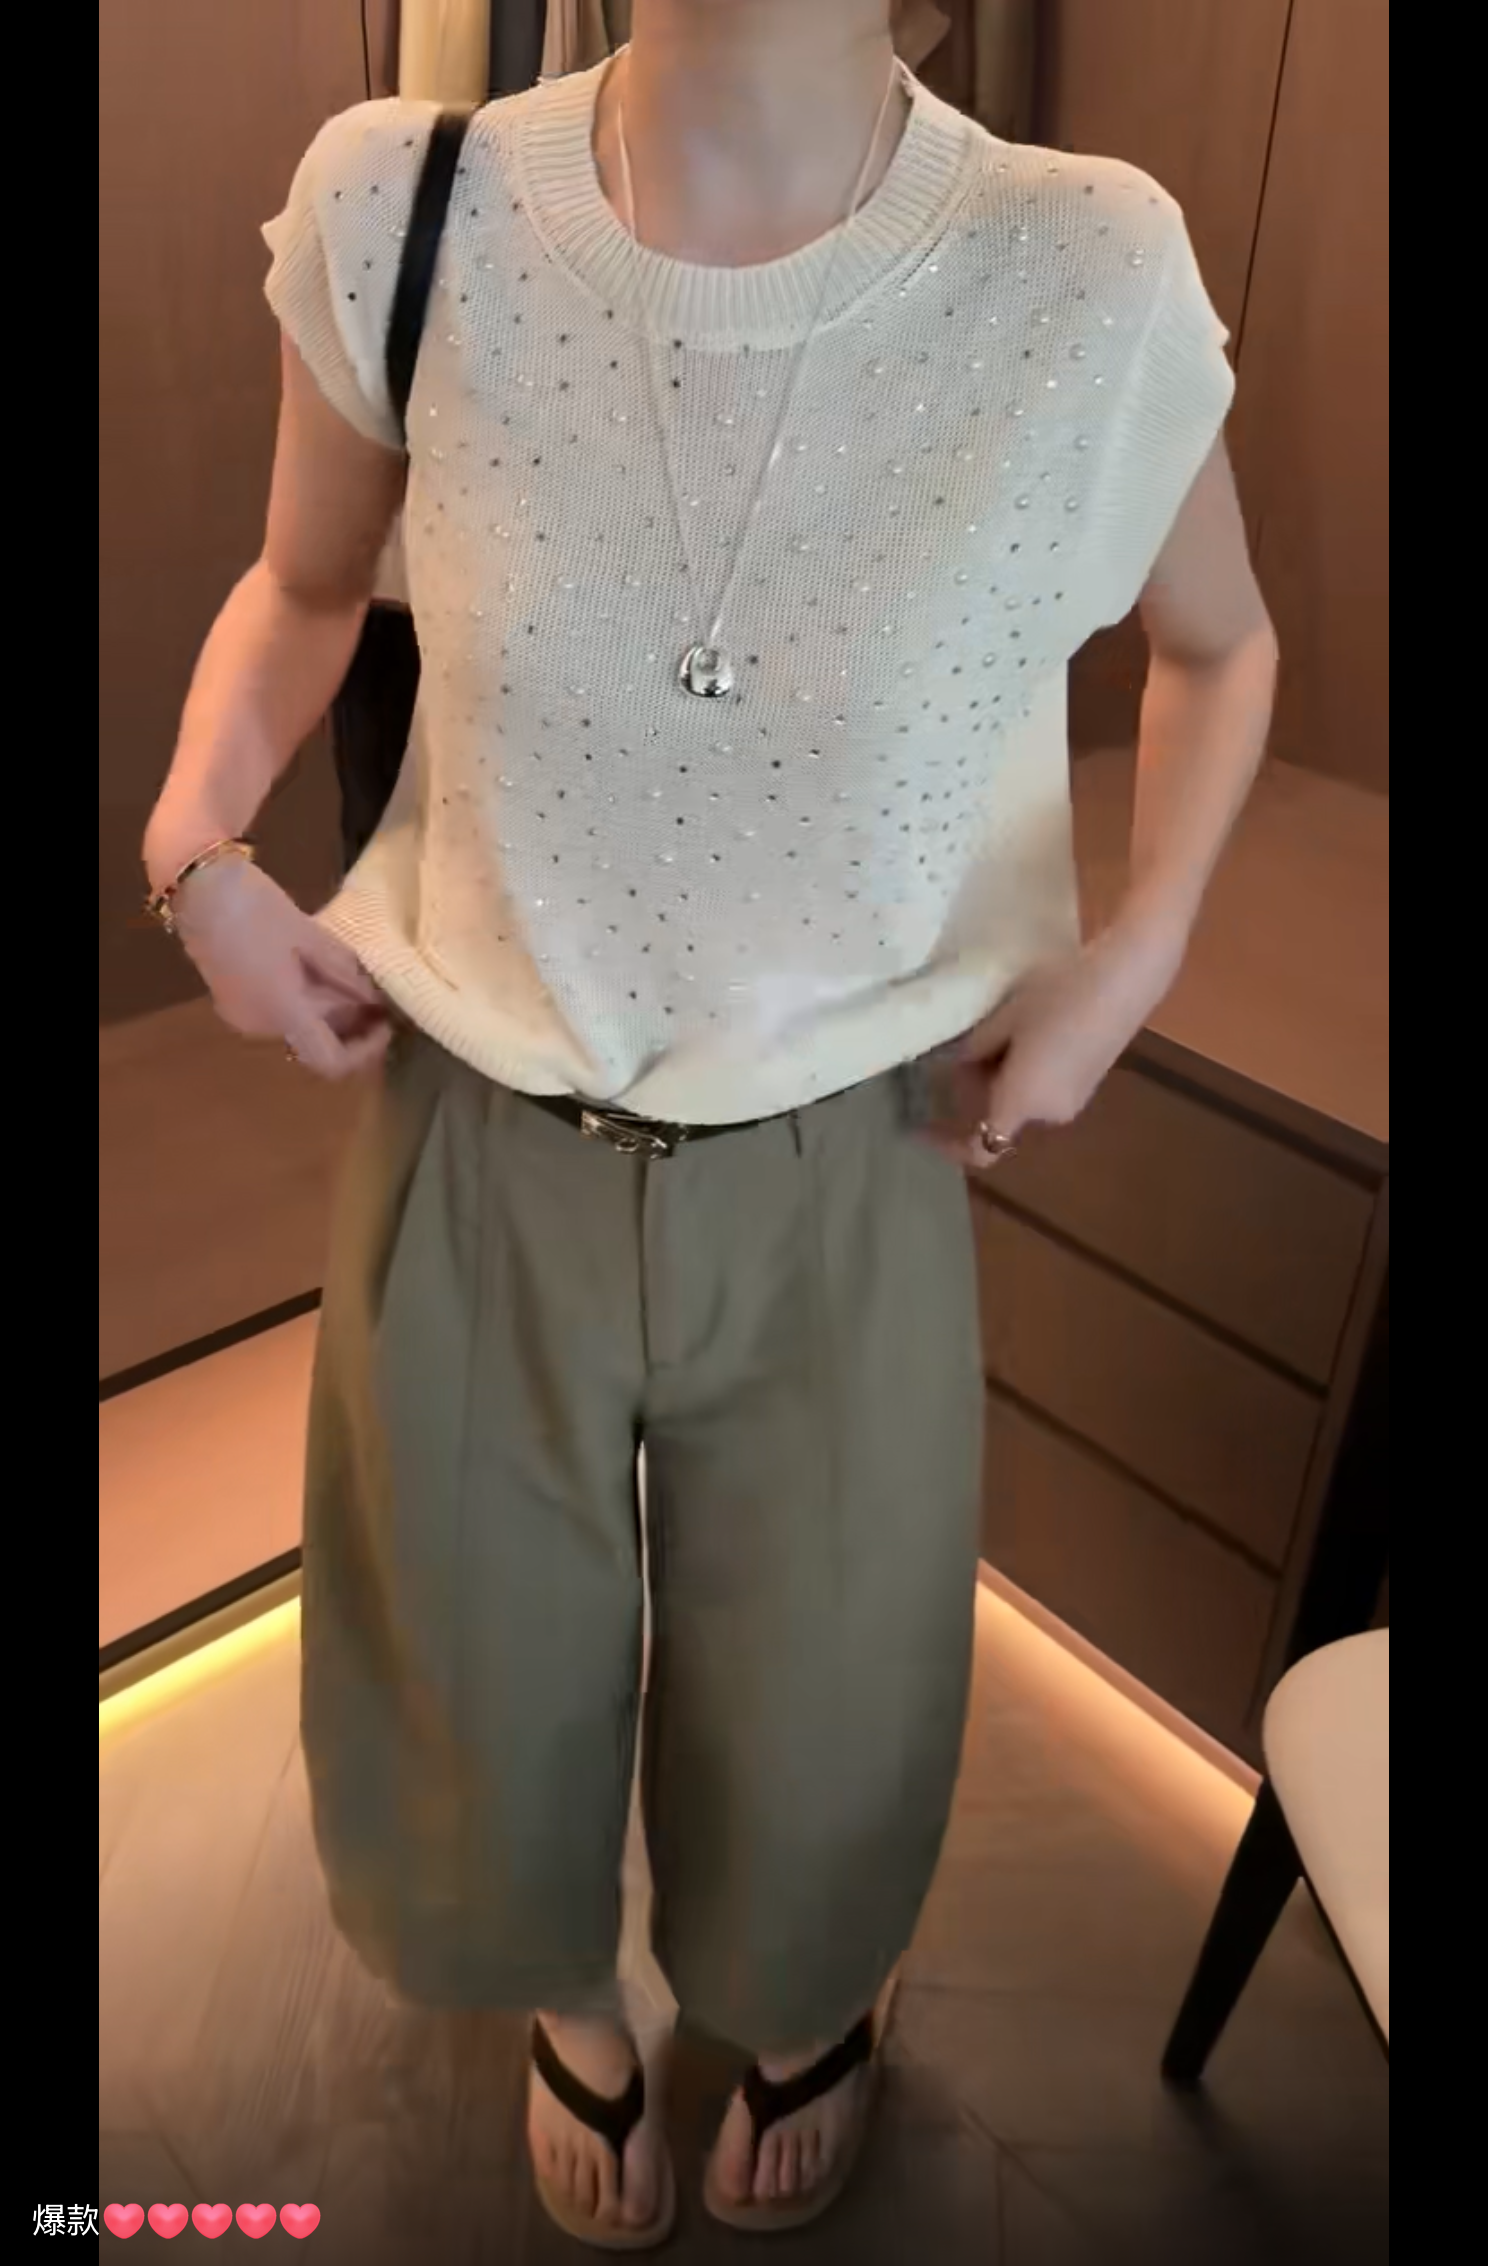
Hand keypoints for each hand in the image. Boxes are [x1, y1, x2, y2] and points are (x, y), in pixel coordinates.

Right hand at [170, 855, 391, 1079]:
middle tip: (376, 991)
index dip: (364, 1051)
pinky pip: (279, 1012)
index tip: (385, 1022)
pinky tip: (315, 968)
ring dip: (328, 1009)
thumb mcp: (308, 935)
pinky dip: (304, 999)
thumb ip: (344, 972)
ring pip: (298, 1025)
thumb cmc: (254, 906)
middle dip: (350, 1020)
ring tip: (351, 976)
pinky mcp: (233, 1000)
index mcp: (281, 1013)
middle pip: (316, 1040)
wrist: (196, 882)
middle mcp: (260, 1026)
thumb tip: (375, 999)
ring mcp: (241, 1015)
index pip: (330, 1061)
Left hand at [930, 919, 1186, 1170]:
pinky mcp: (1089, 1080)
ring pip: (1020, 1097)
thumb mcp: (1003, 1018)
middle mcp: (1050, 1113)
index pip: (981, 1149)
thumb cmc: (1059, 996)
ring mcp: (1074, 1099)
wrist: (1126, 977)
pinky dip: (1024, 1069)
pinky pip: (1043, 1086)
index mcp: (1023, 1102)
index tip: (921, 1126)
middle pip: (998, 1114)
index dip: (947, 1145)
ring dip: (1000, 1074)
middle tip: (962, 1042)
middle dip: (975, 1087)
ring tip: (996, 1024)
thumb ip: (973, 1048)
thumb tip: (956, 1062)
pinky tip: (1027, 1026)